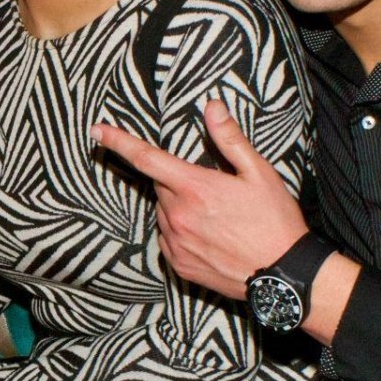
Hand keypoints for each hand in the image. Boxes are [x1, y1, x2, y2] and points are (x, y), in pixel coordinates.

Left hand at [90, 99, 308, 299]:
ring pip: (164, 213)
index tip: (97, 130)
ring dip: (180, 207)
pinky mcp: (178, 266)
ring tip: (217, 217)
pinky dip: (180, 231)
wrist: (283, 274)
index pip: (146, 158)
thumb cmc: (275, 221)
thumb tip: (211, 106)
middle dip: (178, 181)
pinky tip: (209, 236)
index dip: (119, 141)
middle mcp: (178, 216)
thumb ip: (230, 139)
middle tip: (212, 189)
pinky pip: (168, 239)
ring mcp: (175, 244)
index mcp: (195, 188)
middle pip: (161, 186)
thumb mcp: (259, 173)